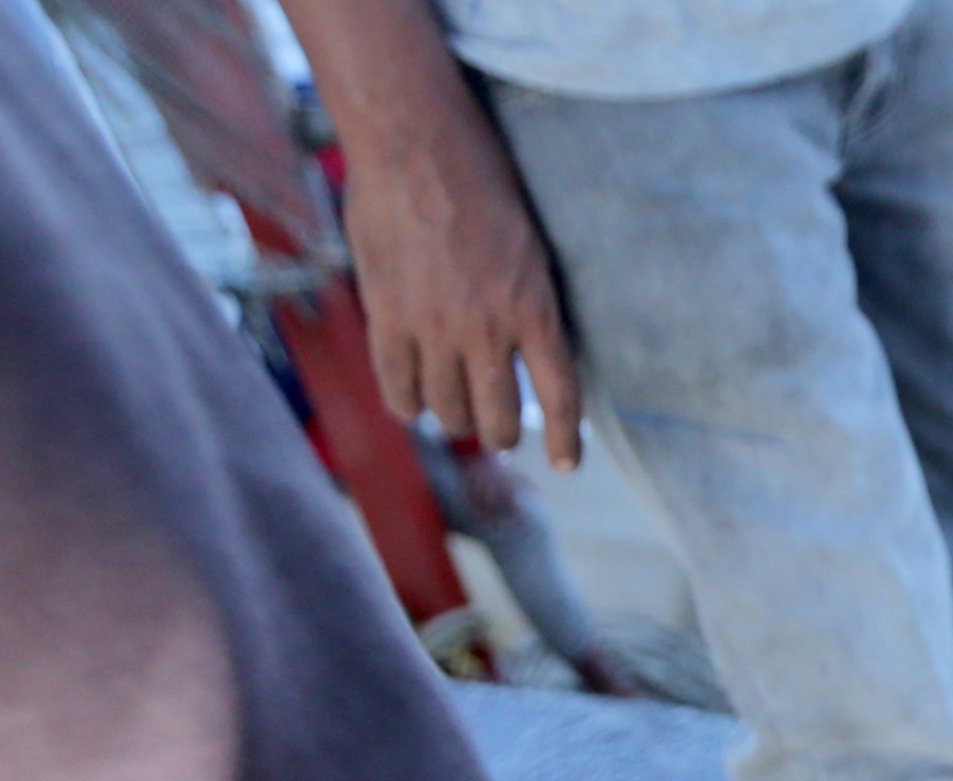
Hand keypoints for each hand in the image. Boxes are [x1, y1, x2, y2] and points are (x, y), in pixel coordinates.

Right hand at [339, 86, 581, 465]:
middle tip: (497, 430)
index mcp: (536, 310)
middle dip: (500, 433)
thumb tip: (526, 346)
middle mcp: (488, 330)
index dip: (564, 440)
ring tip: (454, 412)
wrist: (414, 143)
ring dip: (454, 418)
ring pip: (448, 409)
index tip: (565, 465)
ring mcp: (433, 327)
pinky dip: (407, 404)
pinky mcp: (386, 316)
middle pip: (497, 418)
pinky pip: (397, 386)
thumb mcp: (528, 246)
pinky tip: (413, 404)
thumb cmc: (480, 179)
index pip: (560, 397)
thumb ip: (527, 302)